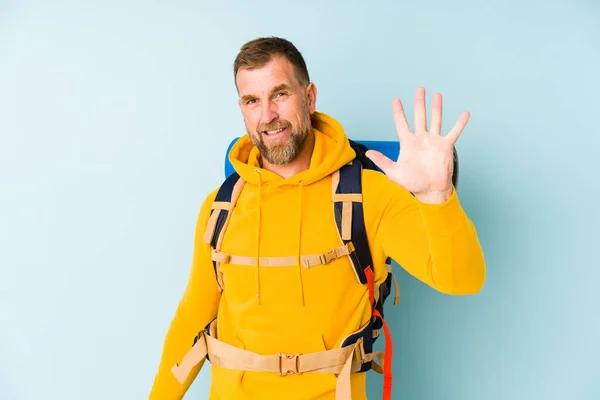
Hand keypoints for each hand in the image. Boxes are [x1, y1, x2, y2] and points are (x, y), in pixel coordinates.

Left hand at [366, 87, 469, 203]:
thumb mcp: (394, 172)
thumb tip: (368, 153)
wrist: (431, 191)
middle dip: (419, 102)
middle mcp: (421, 139)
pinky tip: (465, 113)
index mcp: (408, 143)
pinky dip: (460, 123)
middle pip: (419, 116)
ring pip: (435, 119)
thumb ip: (382, 161)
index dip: (398, 112)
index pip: (401, 123)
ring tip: (437, 94)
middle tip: (419, 89)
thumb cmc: (413, 183)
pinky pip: (454, 132)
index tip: (396, 100)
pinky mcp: (446, 146)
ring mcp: (434, 141)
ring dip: (436, 107)